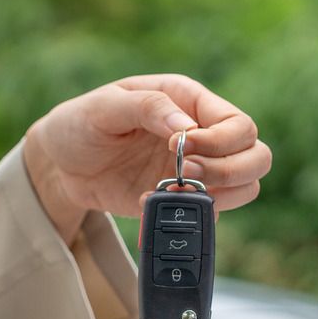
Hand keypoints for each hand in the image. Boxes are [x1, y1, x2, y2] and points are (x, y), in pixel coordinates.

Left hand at [21, 74, 271, 237]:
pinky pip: (209, 213)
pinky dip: (190, 216)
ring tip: (171, 190)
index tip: (179, 147)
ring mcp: (196, 170)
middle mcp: (203, 135)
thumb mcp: (106, 106)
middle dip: (229, 170)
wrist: (60, 165)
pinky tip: (151, 204)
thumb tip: (187, 127)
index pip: (238, 124)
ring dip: (217, 196)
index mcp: (190, 101)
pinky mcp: (181, 199)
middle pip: (256, 156)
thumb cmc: (82, 123)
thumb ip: (149, 107)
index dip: (220, 141)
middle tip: (185, 173)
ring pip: (245, 187)